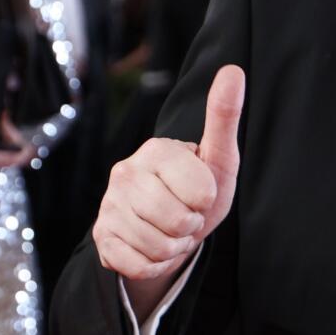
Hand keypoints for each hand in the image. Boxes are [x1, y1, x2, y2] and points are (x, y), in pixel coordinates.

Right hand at [95, 64, 244, 310]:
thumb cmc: (197, 192)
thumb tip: (234, 70)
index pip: (200, 190)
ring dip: (173, 247)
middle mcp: (124, 172)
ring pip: (158, 246)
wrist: (166, 233)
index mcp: (155, 149)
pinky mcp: (101, 238)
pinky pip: (139, 264)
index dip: (207, 200)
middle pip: (177, 220)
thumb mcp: (219, 159)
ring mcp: (108, 205)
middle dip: (190, 227)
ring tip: (169, 231)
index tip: (200, 194)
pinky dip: (153, 264)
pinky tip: (151, 248)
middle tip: (185, 216)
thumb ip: (224, 117)